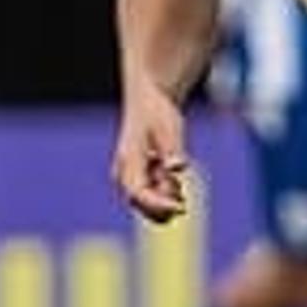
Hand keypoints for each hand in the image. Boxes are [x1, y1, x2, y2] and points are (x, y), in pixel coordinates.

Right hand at [114, 88, 193, 222]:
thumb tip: (177, 167)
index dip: (158, 204)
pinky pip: (153, 197)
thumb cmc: (157, 111)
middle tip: (182, 192)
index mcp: (128, 160)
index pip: (138, 193)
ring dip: (166, 198)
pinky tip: (173, 179)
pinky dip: (167, 194)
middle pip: (141, 204)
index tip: (180, 207)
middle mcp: (124, 172)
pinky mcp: (139, 177)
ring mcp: (131, 176)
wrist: (149, 100)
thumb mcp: (168, 127)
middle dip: (163, 203)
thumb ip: (172, 149)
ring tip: (176, 179)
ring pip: (148, 203)